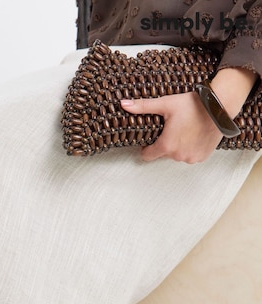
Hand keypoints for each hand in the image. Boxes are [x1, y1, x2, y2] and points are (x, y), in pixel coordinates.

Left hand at [119, 66, 257, 163]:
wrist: (220, 107)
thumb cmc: (193, 105)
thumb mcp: (165, 104)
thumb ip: (143, 106)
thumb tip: (123, 105)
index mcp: (166, 146)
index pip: (147, 156)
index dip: (146, 148)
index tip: (149, 140)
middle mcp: (178, 156)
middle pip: (163, 154)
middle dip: (164, 144)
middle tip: (171, 129)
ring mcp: (190, 158)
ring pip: (177, 155)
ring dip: (178, 147)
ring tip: (184, 131)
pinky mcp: (201, 157)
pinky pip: (190, 156)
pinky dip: (190, 148)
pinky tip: (193, 136)